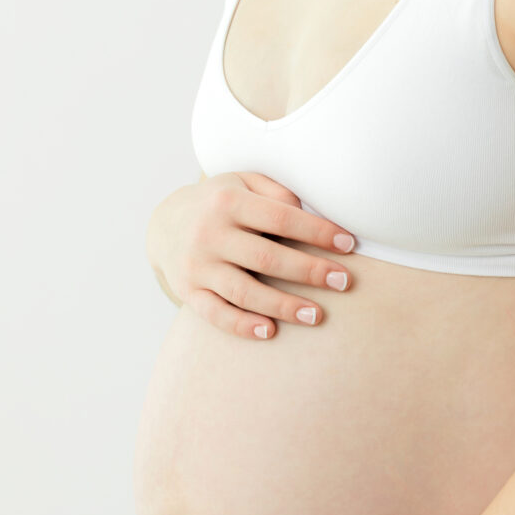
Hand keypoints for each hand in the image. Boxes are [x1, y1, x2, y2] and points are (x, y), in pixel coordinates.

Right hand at [147, 171, 355, 340]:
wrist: (165, 223)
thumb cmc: (221, 202)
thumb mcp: (244, 182)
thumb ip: (277, 193)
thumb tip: (312, 216)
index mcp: (228, 201)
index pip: (281, 217)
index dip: (317, 232)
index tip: (349, 244)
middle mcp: (209, 233)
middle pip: (266, 258)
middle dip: (309, 271)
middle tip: (344, 282)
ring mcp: (196, 265)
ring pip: (244, 291)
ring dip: (282, 306)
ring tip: (316, 315)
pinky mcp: (187, 291)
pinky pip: (215, 313)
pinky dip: (241, 325)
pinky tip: (270, 332)